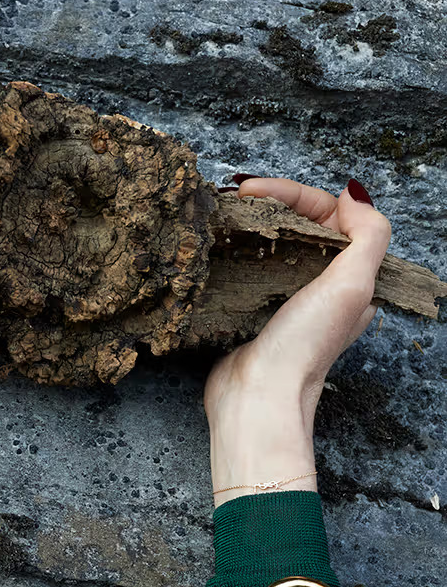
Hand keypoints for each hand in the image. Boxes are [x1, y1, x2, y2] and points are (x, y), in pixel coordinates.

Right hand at [203, 176, 391, 503]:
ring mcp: (285, 297)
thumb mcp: (353, 285)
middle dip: (270, 203)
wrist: (257, 397)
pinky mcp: (253, 310)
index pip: (329, 214)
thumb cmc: (303, 345)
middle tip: (235, 195)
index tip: (254, 189)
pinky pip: (248, 269)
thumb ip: (368, 235)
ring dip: (251, 224)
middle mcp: (321, 286)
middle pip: (300, 225)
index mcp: (351, 278)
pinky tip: (219, 245)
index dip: (294, 194)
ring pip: (272, 244)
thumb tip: (354, 195)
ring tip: (224, 214)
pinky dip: (234, 251)